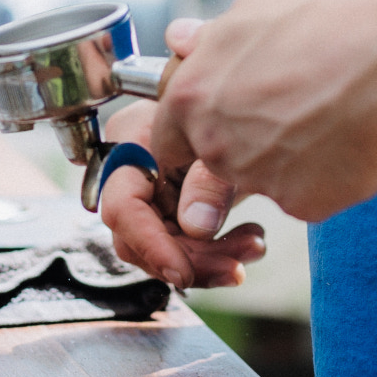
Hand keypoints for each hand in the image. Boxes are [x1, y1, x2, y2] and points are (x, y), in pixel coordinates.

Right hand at [94, 106, 266, 294]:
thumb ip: (208, 180)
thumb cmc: (228, 104)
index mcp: (130, 143)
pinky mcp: (170, 207)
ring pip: (164, 248)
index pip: (124, 207)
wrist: (244, 103)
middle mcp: (131, 172)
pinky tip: (249, 241)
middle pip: (141, 238)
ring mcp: (149, 192)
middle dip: (191, 259)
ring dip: (208, 260)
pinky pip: (183, 243)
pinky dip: (216, 250)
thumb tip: (195, 226)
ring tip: (252, 247)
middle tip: (235, 266)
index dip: (151, 245)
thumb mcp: (221, 137)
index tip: (184, 273)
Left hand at [96, 0, 376, 284]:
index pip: (169, 137)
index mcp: (193, 95)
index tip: (226, 120)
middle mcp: (216, 143)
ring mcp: (258, 179)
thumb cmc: (331, 21)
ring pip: (267, 178)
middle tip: (294, 110)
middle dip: (249, 141)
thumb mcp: (260, 4)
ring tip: (331, 117)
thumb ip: (213, 34)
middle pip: (219, 159)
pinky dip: (329, 178)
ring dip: (291, 159)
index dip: (197, 129)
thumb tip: (182, 40)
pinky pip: (309, 196)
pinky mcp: (302, 205)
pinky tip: (351, 141)